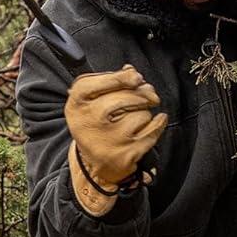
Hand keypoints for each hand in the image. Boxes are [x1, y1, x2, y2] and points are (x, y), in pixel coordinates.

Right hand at [64, 65, 167, 215]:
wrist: (94, 165)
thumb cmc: (94, 125)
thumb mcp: (89, 102)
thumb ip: (107, 82)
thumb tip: (131, 71)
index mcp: (78, 105)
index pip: (97, 83)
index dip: (120, 78)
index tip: (136, 77)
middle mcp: (91, 121)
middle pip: (127, 96)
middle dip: (142, 93)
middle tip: (148, 93)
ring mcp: (110, 139)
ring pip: (142, 113)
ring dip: (144, 112)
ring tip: (135, 119)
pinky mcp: (128, 153)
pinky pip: (153, 129)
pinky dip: (158, 124)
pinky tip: (154, 123)